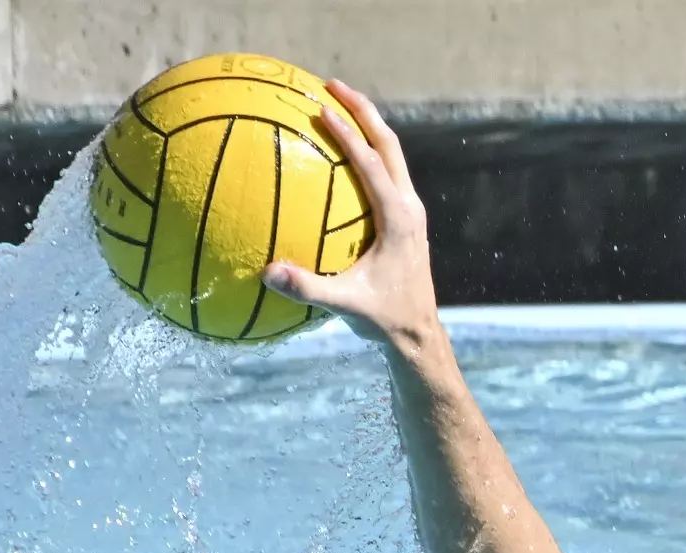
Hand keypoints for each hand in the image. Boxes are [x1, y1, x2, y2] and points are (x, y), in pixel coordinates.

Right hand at [263, 80, 439, 348]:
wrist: (418, 335)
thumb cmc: (385, 320)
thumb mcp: (347, 306)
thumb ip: (308, 288)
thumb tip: (267, 272)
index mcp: (399, 219)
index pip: (372, 164)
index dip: (347, 134)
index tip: (321, 108)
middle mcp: (409, 207)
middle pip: (389, 143)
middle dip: (362, 110)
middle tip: (331, 84)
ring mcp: (410, 210)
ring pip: (391, 154)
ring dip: (367, 125)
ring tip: (335, 102)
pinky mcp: (405, 218)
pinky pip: (385, 173)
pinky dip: (365, 152)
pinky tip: (337, 151)